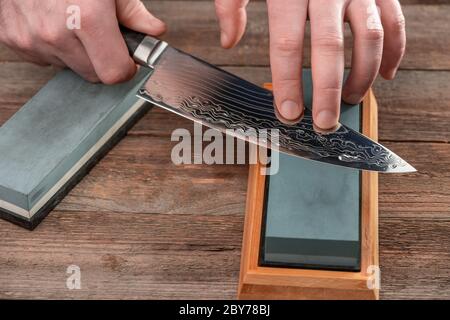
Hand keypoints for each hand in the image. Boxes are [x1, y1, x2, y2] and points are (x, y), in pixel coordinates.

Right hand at [0, 0, 165, 83]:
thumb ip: (133, 12)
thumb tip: (154, 31)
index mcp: (86, 18)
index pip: (113, 73)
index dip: (125, 68)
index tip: (127, 60)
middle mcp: (55, 33)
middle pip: (93, 74)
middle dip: (102, 59)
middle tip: (99, 34)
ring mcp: (32, 39)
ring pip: (69, 67)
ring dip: (76, 53)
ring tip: (72, 22)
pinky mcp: (14, 40)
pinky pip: (45, 59)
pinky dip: (53, 47)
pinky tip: (53, 23)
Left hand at [215, 0, 405, 128]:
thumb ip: (232, 4)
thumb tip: (228, 40)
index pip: (287, 44)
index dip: (287, 82)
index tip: (288, 113)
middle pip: (329, 48)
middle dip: (327, 92)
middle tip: (324, 123)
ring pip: (368, 38)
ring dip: (362, 76)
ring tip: (351, 101)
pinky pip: (394, 22)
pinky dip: (394, 51)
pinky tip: (383, 75)